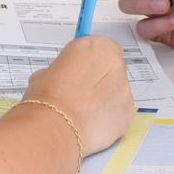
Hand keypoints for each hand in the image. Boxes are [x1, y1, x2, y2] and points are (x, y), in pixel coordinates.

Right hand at [24, 35, 134, 152]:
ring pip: (117, 91)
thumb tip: (60, 79)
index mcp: (95, 46)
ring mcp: (124, 89)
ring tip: (82, 111)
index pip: (99, 47)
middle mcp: (115, 64)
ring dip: (104, 98)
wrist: (55, 127)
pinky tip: (90, 123)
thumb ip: (63, 70)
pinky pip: (119, 111)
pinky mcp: (128, 113)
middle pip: (111, 68)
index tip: (80, 69)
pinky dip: (108, 116)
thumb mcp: (45, 73)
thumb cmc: (47, 96)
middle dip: (99, 78)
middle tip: (79, 92)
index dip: (88, 60)